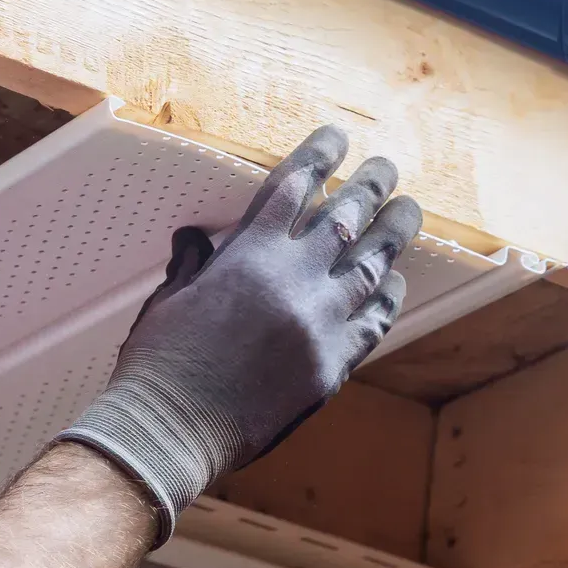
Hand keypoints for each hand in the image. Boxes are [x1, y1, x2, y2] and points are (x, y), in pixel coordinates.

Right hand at [61, 125, 420, 541]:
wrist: (172, 431)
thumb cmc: (159, 365)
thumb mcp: (169, 299)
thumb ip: (194, 265)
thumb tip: (197, 239)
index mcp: (248, 254)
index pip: (294, 186)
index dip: (320, 155)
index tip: (338, 136)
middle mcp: (293, 280)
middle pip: (346, 217)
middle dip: (370, 185)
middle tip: (387, 166)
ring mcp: (320, 323)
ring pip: (371, 265)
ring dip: (392, 234)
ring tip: (408, 210)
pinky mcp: (332, 365)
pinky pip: (373, 321)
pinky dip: (387, 297)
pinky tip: (395, 281)